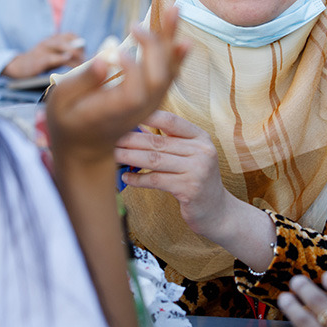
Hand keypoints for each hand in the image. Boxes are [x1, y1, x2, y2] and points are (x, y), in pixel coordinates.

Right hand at [3, 32, 86, 78]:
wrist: (18, 67)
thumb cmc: (41, 62)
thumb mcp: (55, 55)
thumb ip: (68, 54)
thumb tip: (88, 60)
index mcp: (54, 39)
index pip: (72, 35)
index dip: (81, 45)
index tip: (86, 55)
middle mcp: (49, 41)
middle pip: (69, 41)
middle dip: (80, 52)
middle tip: (86, 63)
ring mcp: (43, 49)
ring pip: (62, 47)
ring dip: (75, 57)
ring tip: (82, 66)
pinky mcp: (38, 59)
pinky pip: (52, 58)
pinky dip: (62, 60)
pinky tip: (70, 65)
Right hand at [47, 7, 187, 165]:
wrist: (88, 144)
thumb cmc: (69, 118)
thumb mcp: (62, 101)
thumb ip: (83, 81)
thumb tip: (105, 59)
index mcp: (112, 112)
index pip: (133, 92)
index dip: (131, 69)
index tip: (117, 49)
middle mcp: (139, 109)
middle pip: (158, 79)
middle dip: (152, 47)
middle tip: (135, 25)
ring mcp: (151, 103)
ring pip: (169, 72)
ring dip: (172, 40)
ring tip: (175, 9)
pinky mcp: (155, 95)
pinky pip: (170, 71)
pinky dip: (176, 51)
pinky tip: (179, 30)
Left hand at [114, 110, 230, 233]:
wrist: (217, 210)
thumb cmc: (197, 179)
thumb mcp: (192, 155)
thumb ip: (172, 142)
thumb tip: (136, 130)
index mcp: (201, 138)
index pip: (172, 121)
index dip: (148, 117)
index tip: (125, 117)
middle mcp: (202, 151)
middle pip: (158, 141)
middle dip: (131, 139)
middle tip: (110, 138)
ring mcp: (197, 170)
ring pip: (155, 160)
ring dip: (130, 157)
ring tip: (113, 155)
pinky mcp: (189, 189)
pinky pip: (156, 180)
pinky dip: (138, 179)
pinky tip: (126, 178)